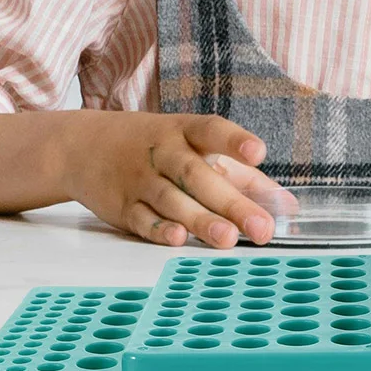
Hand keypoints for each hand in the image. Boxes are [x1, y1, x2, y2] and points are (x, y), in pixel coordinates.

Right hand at [63, 110, 277, 247]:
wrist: (84, 147)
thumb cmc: (154, 147)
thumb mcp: (194, 147)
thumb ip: (242, 175)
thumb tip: (287, 205)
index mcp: (184, 131)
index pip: (211, 130)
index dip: (235, 141)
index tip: (259, 153)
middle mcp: (162, 152)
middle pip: (197, 175)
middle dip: (231, 202)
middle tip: (261, 228)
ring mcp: (140, 179)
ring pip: (172, 200)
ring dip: (200, 220)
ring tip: (228, 239)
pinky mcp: (121, 206)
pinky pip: (141, 219)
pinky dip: (159, 230)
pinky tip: (178, 239)